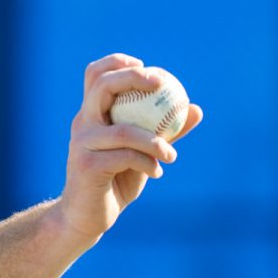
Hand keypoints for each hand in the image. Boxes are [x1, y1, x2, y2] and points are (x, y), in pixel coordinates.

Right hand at [58, 54, 202, 238]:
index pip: (95, 75)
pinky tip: (156, 172)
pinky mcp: (86, 165)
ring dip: (154, 140)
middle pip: (102, 87)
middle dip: (132, 78)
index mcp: (91, 114)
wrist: (86, 216)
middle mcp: (82, 123)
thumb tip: (195, 109)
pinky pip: (126, 157)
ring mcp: (82, 143)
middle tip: (160, 83)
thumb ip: (163, 131)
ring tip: (171, 154)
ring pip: (123, 130)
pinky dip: (147, 162)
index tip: (146, 66)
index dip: (117, 62)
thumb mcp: (141, 152)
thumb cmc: (116, 180)